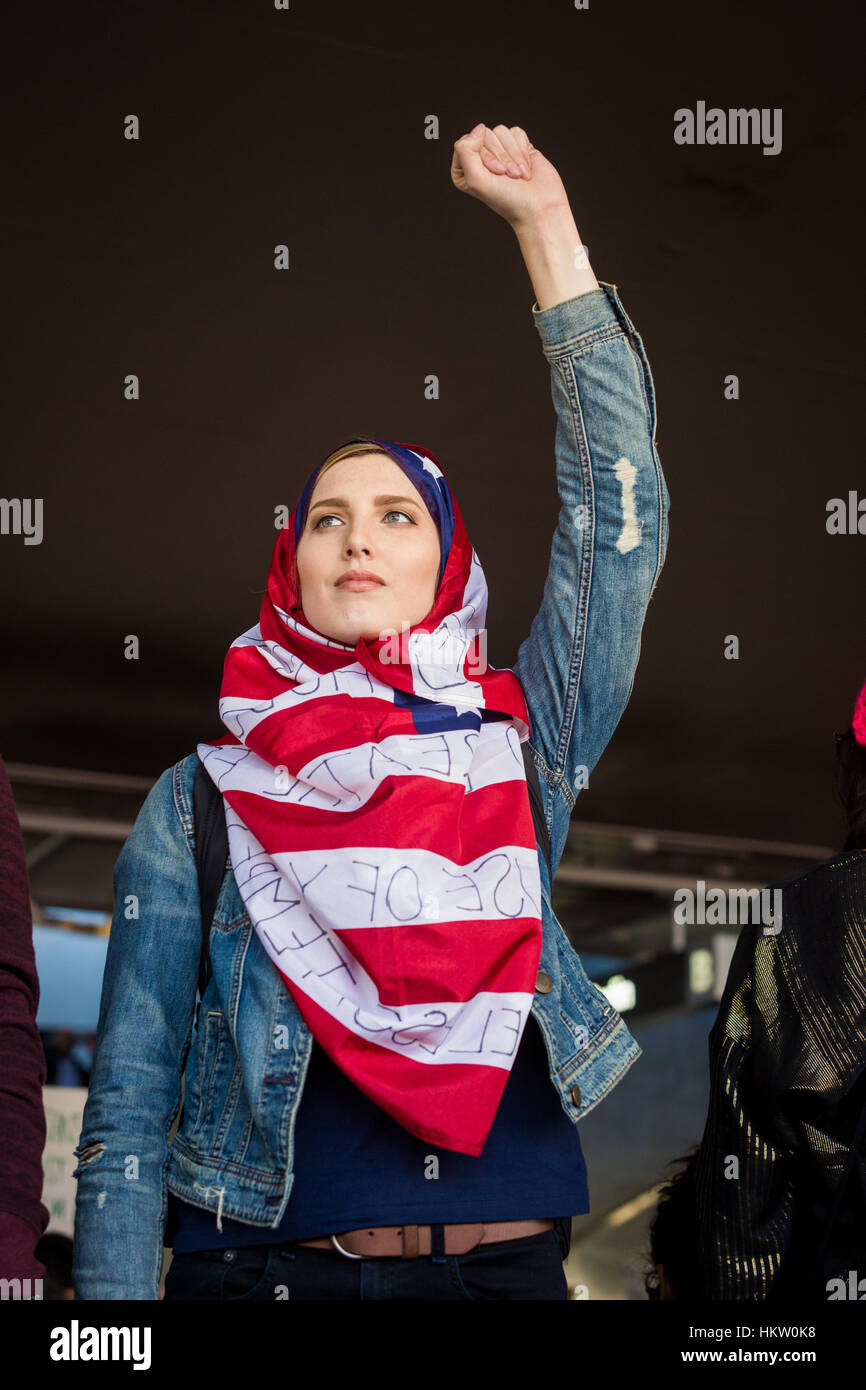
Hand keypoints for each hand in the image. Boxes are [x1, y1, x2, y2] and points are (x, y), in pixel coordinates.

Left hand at [450, 123, 569, 227]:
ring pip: (501, 132)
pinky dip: (523, 151)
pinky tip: (526, 168)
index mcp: (464, 169)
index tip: (496, 174)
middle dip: (501, 156)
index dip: (485, 156)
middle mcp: (480, 158)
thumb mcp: (476, 180)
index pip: (467, 142)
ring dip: (513, 155)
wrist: (538, 207)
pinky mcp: (518, 147)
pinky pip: (516, 132)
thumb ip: (465, 152)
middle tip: (509, 176)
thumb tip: (479, 128)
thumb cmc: (507, 200)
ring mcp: (500, 151)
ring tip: (518, 175)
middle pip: (485, 135)